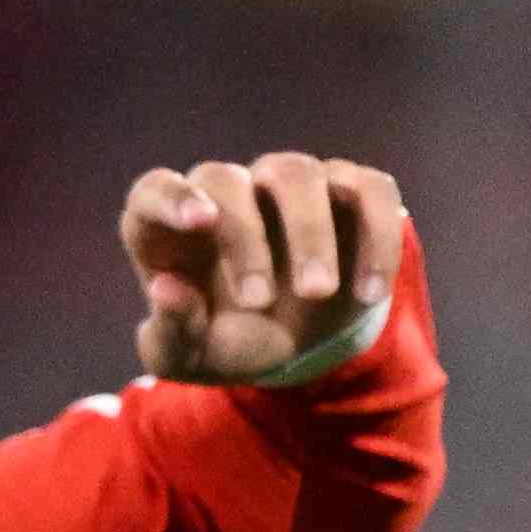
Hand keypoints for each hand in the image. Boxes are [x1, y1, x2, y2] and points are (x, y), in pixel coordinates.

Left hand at [123, 151, 404, 384]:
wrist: (293, 349)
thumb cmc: (227, 342)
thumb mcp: (189, 357)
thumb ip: (171, 331)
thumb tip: (167, 289)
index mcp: (172, 227)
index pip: (155, 189)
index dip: (172, 198)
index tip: (199, 222)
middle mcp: (229, 192)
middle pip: (228, 180)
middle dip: (244, 238)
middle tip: (259, 302)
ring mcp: (289, 186)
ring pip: (298, 174)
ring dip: (308, 233)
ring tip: (318, 294)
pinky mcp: (349, 194)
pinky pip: (371, 192)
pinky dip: (375, 237)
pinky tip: (368, 293)